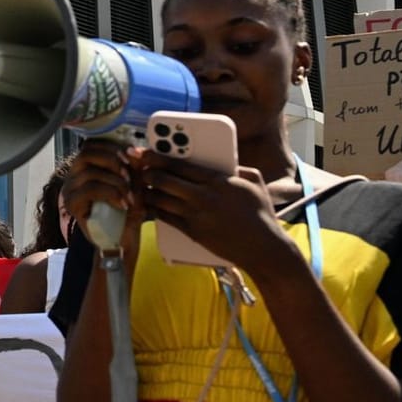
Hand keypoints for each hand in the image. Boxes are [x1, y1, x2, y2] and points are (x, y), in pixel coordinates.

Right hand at [61, 138, 143, 257]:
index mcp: (87, 167)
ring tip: (129, 195)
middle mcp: (74, 175)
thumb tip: (135, 151)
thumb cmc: (127, 213)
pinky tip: (122, 204)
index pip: (91, 144)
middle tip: (129, 175)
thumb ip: (133, 168)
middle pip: (86, 153)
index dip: (111, 146)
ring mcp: (70, 189)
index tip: (130, 156)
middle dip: (112, 160)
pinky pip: (89, 189)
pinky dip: (110, 194)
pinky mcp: (72, 205)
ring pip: (90, 172)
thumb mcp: (134, 185)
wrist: (121, 242)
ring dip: (115, 181)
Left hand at [131, 152, 293, 275]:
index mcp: (217, 180)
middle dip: (146, 173)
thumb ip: (237, 168)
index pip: (178, 165)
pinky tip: (149, 204)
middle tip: (138, 169)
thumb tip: (224, 162)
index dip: (157, 157)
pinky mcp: (192, 232)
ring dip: (147, 191)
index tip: (144, 152)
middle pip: (163, 180)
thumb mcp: (254, 183)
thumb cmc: (261, 214)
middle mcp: (203, 196)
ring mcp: (196, 216)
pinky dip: (154, 209)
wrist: (263, 249)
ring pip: (160, 199)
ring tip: (140, 186)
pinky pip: (165, 217)